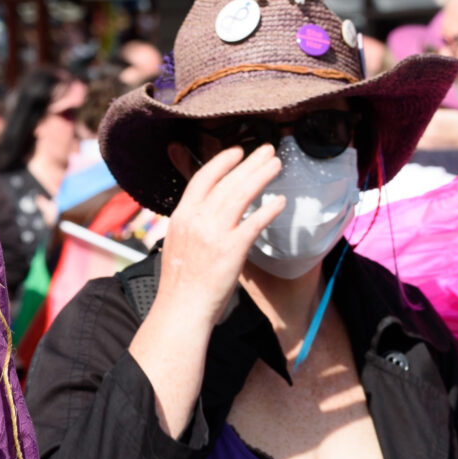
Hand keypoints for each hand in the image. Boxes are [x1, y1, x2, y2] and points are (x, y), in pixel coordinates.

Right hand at [156, 144, 284, 329]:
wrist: (181, 308)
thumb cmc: (180, 282)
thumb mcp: (177, 242)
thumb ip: (191, 223)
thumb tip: (205, 212)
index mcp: (181, 216)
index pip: (202, 178)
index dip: (221, 162)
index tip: (237, 152)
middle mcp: (196, 219)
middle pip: (227, 182)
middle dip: (250, 163)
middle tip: (268, 150)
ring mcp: (214, 233)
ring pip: (241, 195)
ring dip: (261, 177)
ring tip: (276, 165)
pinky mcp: (231, 250)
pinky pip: (254, 223)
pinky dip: (268, 209)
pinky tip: (280, 202)